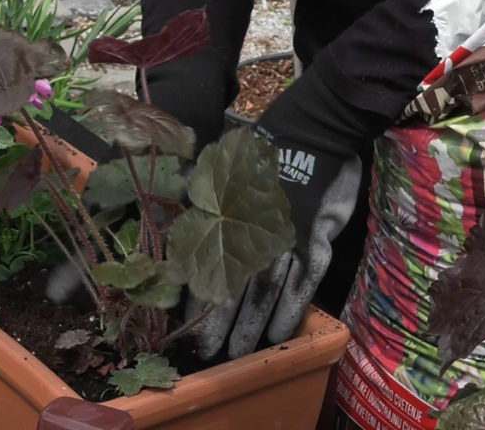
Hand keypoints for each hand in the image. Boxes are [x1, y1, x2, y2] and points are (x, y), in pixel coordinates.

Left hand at [191, 121, 362, 359]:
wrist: (310, 131)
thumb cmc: (259, 150)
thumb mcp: (219, 167)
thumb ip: (195, 194)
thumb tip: (168, 215)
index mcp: (229, 220)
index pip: (209, 267)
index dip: (198, 299)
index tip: (185, 327)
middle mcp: (256, 235)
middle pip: (236, 288)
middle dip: (222, 324)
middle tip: (211, 354)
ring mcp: (288, 241)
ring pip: (267, 292)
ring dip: (254, 325)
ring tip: (241, 353)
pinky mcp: (316, 241)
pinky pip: (303, 282)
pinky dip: (291, 309)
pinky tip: (281, 333)